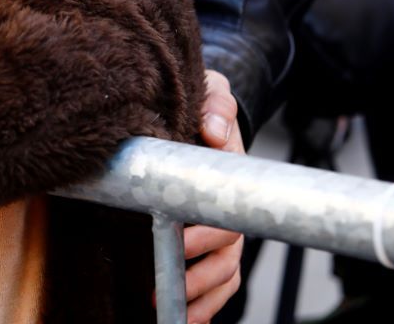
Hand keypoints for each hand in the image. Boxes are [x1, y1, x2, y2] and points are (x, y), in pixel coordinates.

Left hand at [183, 70, 244, 322]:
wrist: (209, 116)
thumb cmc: (207, 107)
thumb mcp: (213, 92)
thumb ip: (215, 104)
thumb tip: (213, 128)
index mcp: (231, 175)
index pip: (224, 213)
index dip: (202, 234)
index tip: (177, 244)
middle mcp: (233, 208)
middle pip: (225, 253)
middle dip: (195, 274)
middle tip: (161, 286)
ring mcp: (227, 230)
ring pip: (225, 275)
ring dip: (200, 297)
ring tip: (170, 310)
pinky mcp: (216, 245)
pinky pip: (221, 284)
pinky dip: (206, 306)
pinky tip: (186, 319)